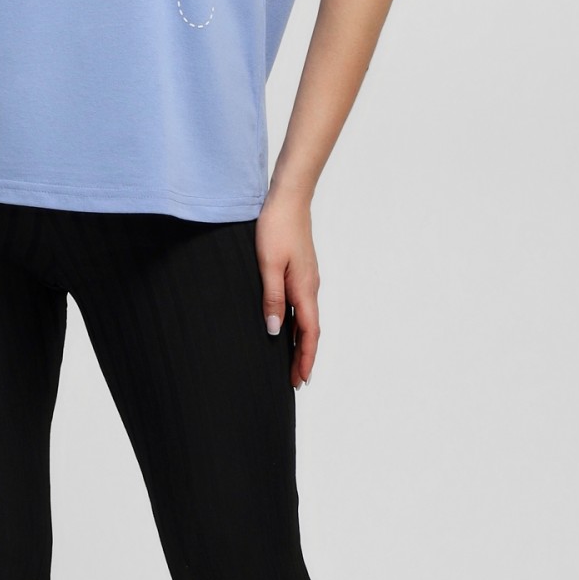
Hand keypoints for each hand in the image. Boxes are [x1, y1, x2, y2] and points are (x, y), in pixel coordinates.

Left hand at [255, 187, 319, 388]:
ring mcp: (307, 279)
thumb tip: (273, 331)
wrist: (288, 198)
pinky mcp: (301, 271)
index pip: (310, 333)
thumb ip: (272, 298)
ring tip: (291, 361)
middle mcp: (310, 287)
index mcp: (305, 289)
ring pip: (307, 319)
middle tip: (296, 381)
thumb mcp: (267, 264)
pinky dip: (298, 324)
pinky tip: (287, 327)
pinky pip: (302, 305)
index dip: (306, 358)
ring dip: (301, 342)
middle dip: (304, 357)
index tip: (301, 380)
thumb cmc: (276, 227)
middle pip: (311, 330)